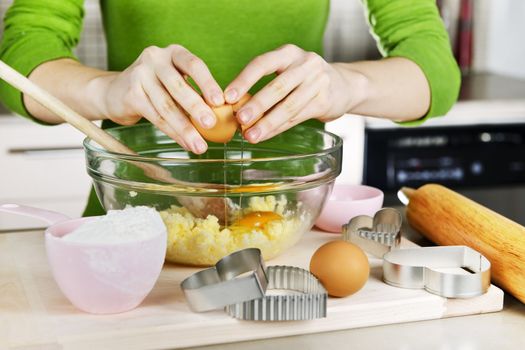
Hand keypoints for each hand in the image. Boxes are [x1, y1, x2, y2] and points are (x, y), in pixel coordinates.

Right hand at [94, 45, 223, 153]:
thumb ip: (195, 93)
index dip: (208, 83)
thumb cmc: (157, 88)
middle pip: (179, 86)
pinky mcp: (131, 94)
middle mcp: (155, 59)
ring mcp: (140, 75)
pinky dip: (173, 132)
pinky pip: (156, 117)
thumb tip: (222, 117)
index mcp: (174, 53)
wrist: (115, 92)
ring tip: (200, 145)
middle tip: (211, 124)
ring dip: (186, 128)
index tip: (220, 102)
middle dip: (197, 107)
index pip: (194, 64)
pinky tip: (185, 143)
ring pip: (167, 106)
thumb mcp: (176, 82)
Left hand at [224, 44, 366, 142]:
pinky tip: (264, 135)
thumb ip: (265, 86)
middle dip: (256, 105)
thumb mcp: (287, 72)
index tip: (228, 96)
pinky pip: (296, 118)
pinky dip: (278, 129)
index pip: (262, 63)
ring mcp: (317, 82)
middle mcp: (305, 64)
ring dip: (267, 123)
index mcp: (288, 53)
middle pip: (277, 86)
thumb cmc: (304, 80)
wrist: (343, 85)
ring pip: (288, 106)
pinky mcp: (324, 101)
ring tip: (250, 135)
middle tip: (239, 119)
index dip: (244, 80)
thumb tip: (235, 109)